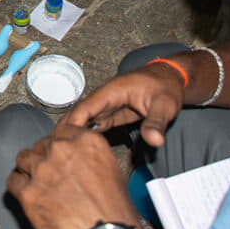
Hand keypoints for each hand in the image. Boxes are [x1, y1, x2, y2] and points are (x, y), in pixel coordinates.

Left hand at [7, 124, 140, 228]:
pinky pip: (13, 181)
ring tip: (39, 183)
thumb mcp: (111, 171)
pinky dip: (18, 187)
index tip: (59, 153)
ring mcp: (42, 169)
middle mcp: (61, 150)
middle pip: (41, 144)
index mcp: (85, 141)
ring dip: (29, 170)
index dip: (59, 144)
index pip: (61, 131)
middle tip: (53, 175)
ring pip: (23, 158)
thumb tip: (77, 157)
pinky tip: (27, 194)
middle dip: (45, 159)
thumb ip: (89, 156)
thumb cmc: (113, 214)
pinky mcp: (28, 191)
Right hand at [61, 62, 185, 147]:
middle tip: (55, 147)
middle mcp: (107, 97)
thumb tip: (154, 141)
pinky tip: (82, 145)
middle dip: (68, 128)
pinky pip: (98, 123)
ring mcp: (110, 105)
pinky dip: (89, 133)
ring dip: (76, 131)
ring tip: (64, 149)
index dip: (73, 121)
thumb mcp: (165, 105)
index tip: (63, 137)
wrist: (174, 78)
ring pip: (88, 119)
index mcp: (113, 91)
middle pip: (82, 113)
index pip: (87, 106)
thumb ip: (156, 123)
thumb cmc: (167, 86)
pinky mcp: (115, 112)